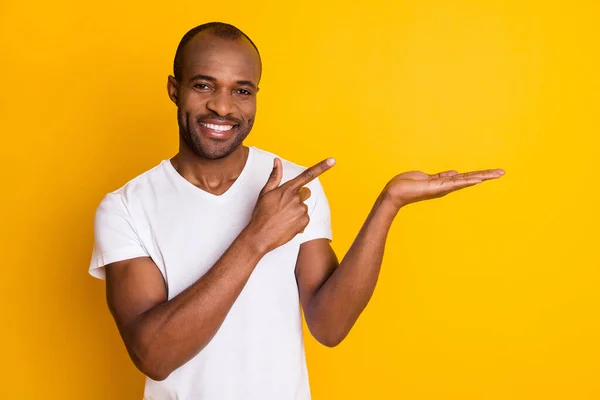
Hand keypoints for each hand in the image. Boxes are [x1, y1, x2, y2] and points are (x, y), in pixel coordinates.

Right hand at [247, 157, 335, 253]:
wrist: (260, 235)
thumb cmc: (261, 214)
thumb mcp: (265, 192)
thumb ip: (274, 176)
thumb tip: (277, 161)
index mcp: (287, 189)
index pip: (307, 175)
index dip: (322, 167)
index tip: (332, 160)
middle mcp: (297, 199)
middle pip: (305, 193)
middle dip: (297, 197)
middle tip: (284, 206)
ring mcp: (302, 211)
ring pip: (303, 206)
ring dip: (296, 210)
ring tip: (283, 217)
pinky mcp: (304, 222)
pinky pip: (305, 217)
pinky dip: (298, 221)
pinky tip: (287, 224)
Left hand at [382, 168, 504, 209]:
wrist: (394, 192)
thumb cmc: (406, 185)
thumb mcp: (426, 177)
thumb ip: (441, 176)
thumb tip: (454, 172)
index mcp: (444, 182)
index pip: (464, 177)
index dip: (478, 174)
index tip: (492, 172)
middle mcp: (446, 186)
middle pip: (469, 179)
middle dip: (486, 175)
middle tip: (502, 172)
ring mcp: (443, 187)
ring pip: (466, 180)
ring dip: (482, 176)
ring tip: (497, 174)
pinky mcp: (438, 187)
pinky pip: (455, 183)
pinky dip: (467, 181)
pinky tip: (479, 179)